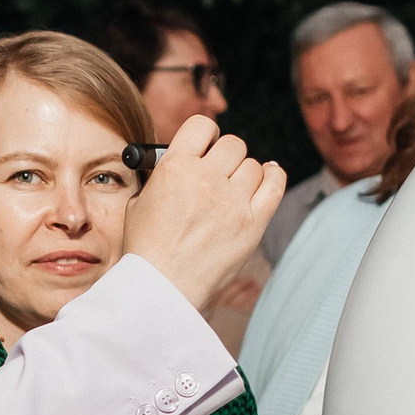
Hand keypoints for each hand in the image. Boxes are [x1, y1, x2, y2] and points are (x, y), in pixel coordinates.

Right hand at [121, 116, 286, 312]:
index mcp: (174, 168)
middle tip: (218, 174)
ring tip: (232, 190)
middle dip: (225, 156)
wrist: (160, 289)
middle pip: (233, 144)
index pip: (202, 126)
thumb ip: (163, 176)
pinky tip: (267, 175)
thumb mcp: (139, 202)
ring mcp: (232, 202)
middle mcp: (206, 179)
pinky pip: (275, 184)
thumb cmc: (145, 249)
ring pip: (254, 166)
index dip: (205, 135)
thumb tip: (180, 163)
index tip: (204, 147)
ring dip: (244, 174)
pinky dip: (273, 175)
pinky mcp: (252, 224)